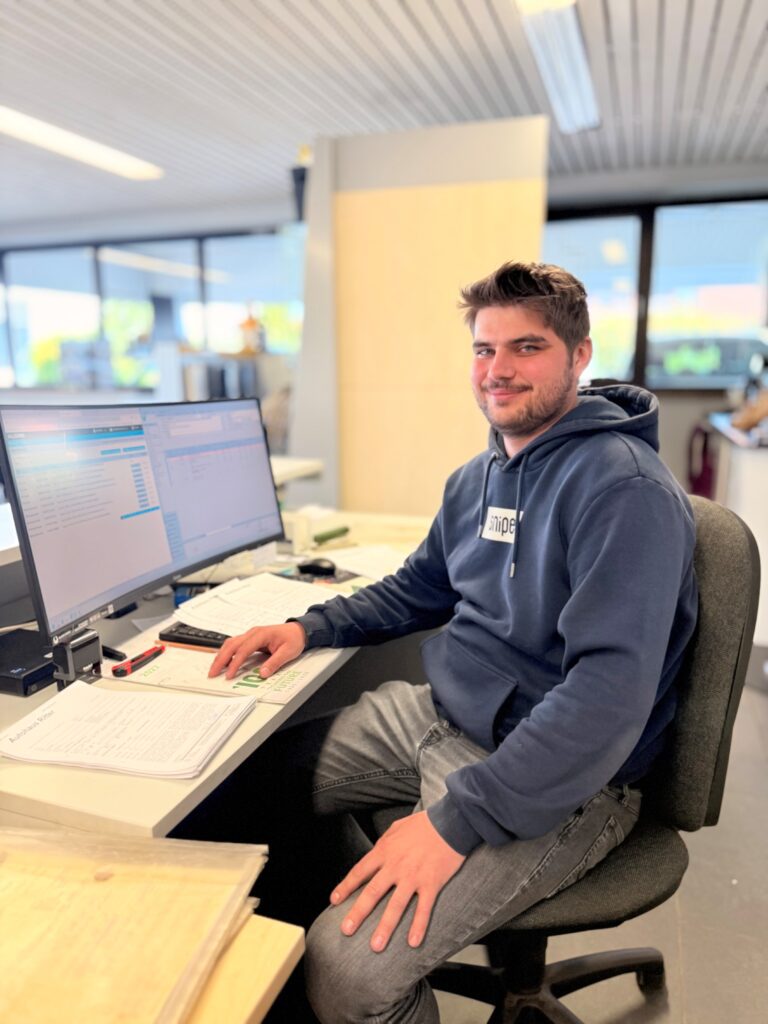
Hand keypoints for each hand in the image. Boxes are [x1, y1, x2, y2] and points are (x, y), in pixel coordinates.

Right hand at [208, 622, 305, 678]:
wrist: (298, 630)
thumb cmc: (293, 639)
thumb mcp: (288, 652)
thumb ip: (275, 662)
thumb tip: (262, 673)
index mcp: (261, 634)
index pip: (244, 649)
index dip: (235, 663)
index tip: (229, 674)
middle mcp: (253, 633)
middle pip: (232, 645)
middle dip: (221, 659)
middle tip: (212, 673)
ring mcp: (250, 635)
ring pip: (230, 643)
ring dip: (221, 656)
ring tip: (214, 669)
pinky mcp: (250, 639)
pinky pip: (234, 644)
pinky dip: (226, 653)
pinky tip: (223, 662)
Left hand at [330, 810, 464, 951]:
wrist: (450, 822)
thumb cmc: (424, 824)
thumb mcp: (397, 827)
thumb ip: (384, 841)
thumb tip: (375, 851)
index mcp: (385, 851)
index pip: (360, 872)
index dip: (346, 887)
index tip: (334, 902)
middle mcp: (396, 866)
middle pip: (372, 892)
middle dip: (358, 913)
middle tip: (346, 930)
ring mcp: (414, 877)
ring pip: (396, 905)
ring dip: (385, 927)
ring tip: (376, 946)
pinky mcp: (432, 883)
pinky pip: (423, 908)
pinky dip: (418, 926)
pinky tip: (413, 942)